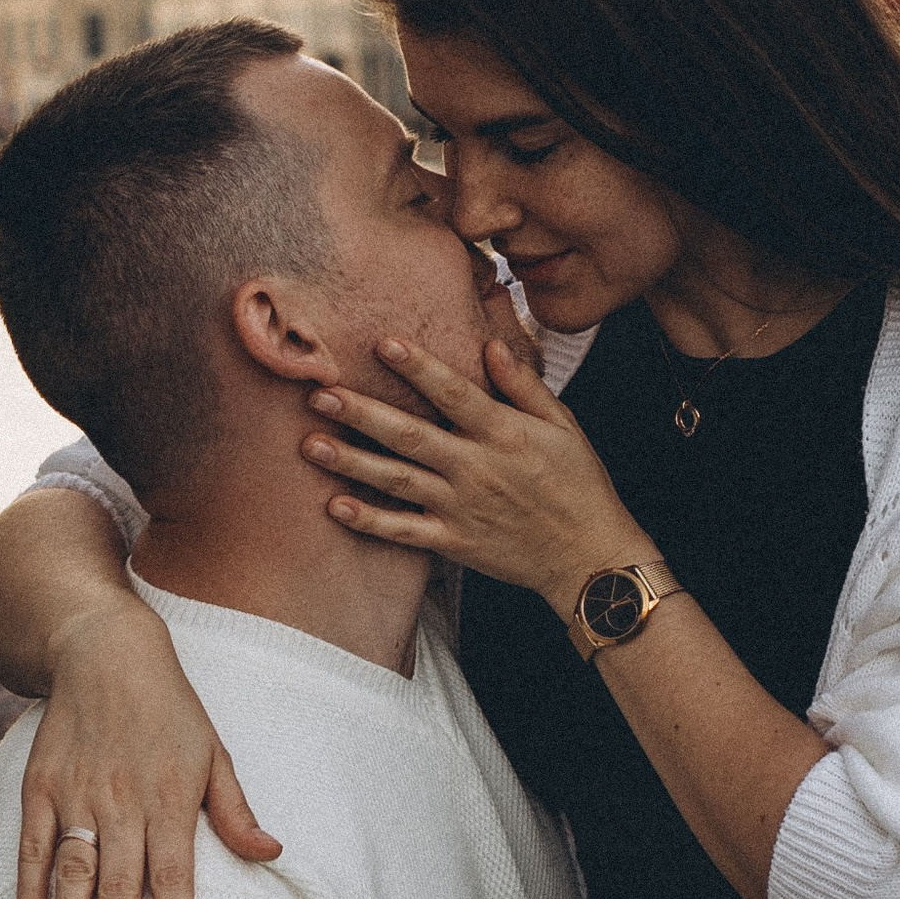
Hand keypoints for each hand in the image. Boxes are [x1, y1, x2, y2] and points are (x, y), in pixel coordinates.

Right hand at [17, 593, 279, 898]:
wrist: (105, 653)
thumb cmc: (170, 709)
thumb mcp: (213, 753)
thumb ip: (236, 812)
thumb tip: (272, 854)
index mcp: (169, 796)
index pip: (173, 871)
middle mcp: (121, 800)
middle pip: (118, 882)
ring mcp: (77, 794)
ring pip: (72, 871)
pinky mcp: (41, 786)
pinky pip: (34, 845)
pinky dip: (30, 887)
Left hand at [303, 323, 637, 612]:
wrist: (589, 556)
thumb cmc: (579, 484)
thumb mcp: (564, 426)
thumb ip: (524, 386)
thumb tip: (491, 345)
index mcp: (504, 433)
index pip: (455, 393)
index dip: (419, 367)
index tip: (382, 342)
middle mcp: (477, 468)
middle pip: (411, 435)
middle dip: (363, 413)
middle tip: (320, 393)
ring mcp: (461, 508)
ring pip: (397, 481)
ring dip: (352, 462)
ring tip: (310, 444)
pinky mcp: (454, 542)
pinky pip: (404, 531)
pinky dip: (370, 521)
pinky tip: (335, 506)